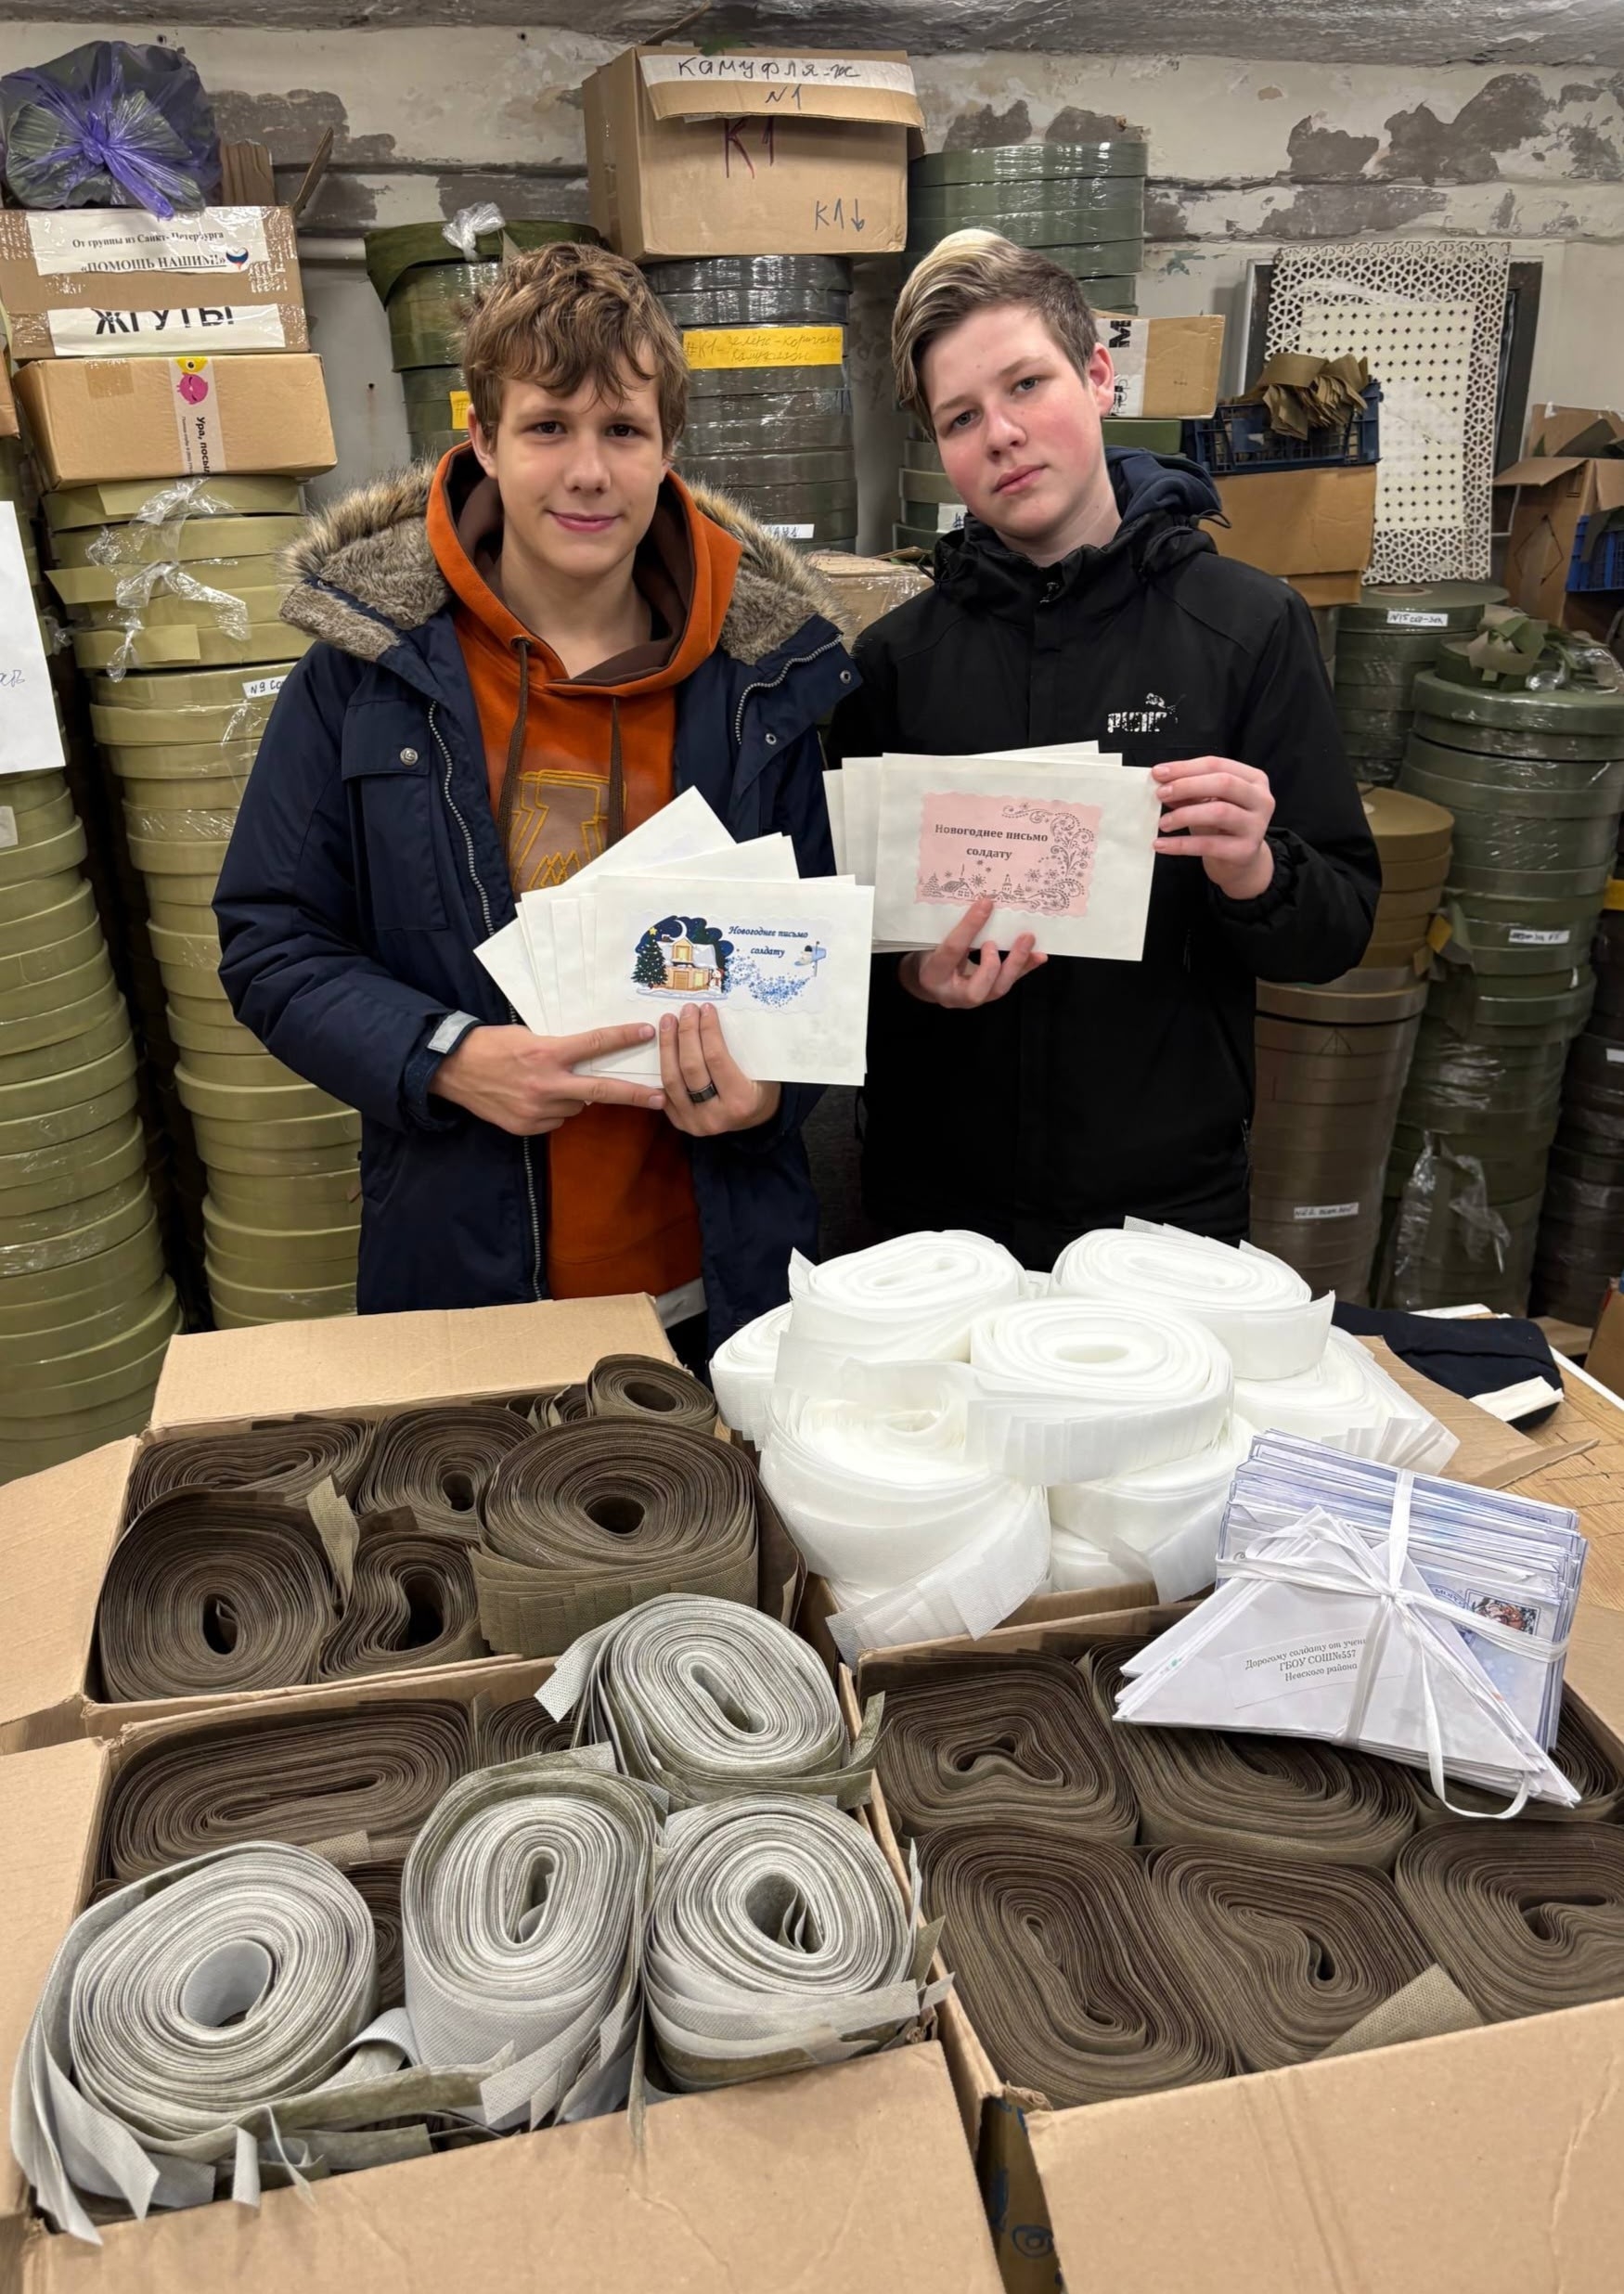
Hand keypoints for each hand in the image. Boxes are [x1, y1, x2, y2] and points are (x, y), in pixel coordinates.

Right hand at [429, 1023, 665, 1134]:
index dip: (623, 1038)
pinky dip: (554, 1110)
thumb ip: (557, 1049)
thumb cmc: (490, 1045)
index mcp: (546, 1052)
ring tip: (548, 1084)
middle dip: (634, 1095)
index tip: (646, 1032)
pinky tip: (533, 1098)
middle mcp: (546, 1083)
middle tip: (660, 1098)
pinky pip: (556, 1120)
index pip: (594, 1044)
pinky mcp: (527, 1127)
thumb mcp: (526, 1036)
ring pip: (577, 1107)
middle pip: (601, 1091)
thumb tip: (585, 1060)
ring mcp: (537, 1109)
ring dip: (574, 1097)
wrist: (451, 1071)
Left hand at [659, 1003, 781, 1135]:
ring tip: (668, 1022)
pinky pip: (663, 1091)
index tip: (706, 1009)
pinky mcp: (680, 1123)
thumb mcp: (762, 1070)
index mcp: (740, 1101)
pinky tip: (662, 1045)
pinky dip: (661, 1066)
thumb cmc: (761, 1088)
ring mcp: (694, 1122)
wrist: (755, 1121)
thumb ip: (739, 1049)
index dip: (708, 1030)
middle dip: (686, 1033)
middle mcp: (715, 1116)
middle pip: (691, 1067)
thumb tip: (713, 1015)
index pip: (716, 1058)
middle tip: (686, 1011)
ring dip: (667, 1046)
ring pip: (671, 1079)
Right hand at [900, 897, 1045, 1008]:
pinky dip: (1025, 968)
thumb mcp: (932, 941)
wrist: (929, 980)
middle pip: (977, 989)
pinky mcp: (988, 995)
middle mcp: (953, 994)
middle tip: (1007, 938)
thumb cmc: (929, 954)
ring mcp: (972, 999)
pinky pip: (1008, 982)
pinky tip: (1039, 955)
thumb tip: (983, 904)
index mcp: (933, 976)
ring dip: (1016, 964)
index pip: (952, 951)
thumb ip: (952, 930)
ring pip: (997, 989)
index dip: (969, 927)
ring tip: (1028, 940)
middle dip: (995, 964)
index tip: (986, 904)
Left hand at [1152, 756, 1275, 899]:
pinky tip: (1161, 845)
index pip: (1217, 765)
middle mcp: (1261, 799)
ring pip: (1219, 812)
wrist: (1240, 862)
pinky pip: (1209, 845)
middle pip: (1223, 783)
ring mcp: (1256, 826)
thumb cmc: (1221, 825)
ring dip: (1184, 815)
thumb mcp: (1207, 802)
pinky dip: (1181, 844)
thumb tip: (1161, 782)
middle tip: (1160, 794)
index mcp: (1253, 779)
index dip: (1185, 767)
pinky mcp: (1245, 851)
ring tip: (1162, 822)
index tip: (1158, 773)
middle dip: (1187, 786)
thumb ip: (1189, 790)